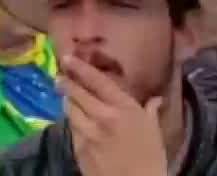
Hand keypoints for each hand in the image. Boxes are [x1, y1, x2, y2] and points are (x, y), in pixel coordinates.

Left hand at [59, 55, 166, 175]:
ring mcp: (87, 132)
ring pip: (69, 109)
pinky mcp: (78, 148)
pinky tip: (74, 119)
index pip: (96, 81)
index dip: (79, 68)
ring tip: (65, 95)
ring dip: (67, 100)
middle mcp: (102, 116)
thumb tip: (157, 99)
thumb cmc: (151, 159)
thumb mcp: (154, 131)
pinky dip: (71, 120)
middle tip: (59, 76)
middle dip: (66, 82)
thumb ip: (151, 111)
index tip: (67, 58)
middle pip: (76, 92)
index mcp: (123, 108)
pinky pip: (71, 127)